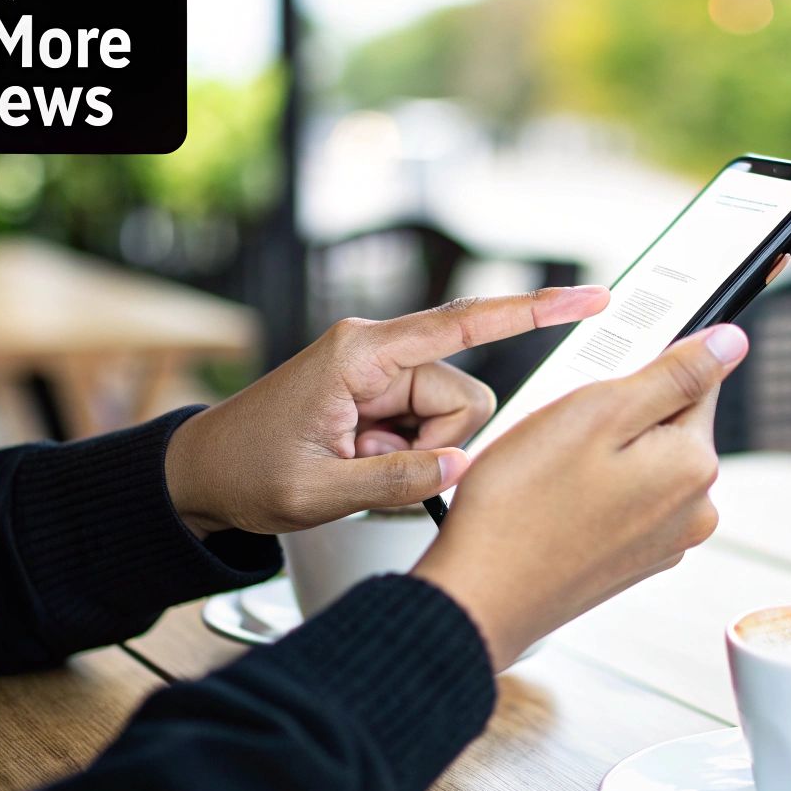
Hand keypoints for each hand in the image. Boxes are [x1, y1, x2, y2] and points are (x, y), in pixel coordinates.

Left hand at [165, 287, 608, 536]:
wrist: (203, 476)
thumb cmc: (245, 472)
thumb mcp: (319, 491)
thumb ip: (397, 479)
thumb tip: (460, 468)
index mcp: (363, 352)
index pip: (464, 323)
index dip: (531, 312)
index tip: (588, 298)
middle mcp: (379, 352)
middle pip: (464, 398)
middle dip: (437, 446)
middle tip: (374, 469)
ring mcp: (383, 374)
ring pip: (453, 419)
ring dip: (419, 455)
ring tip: (360, 467)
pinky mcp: (384, 395)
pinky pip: (431, 430)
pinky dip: (408, 457)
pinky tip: (363, 464)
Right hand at [414, 324, 748, 667]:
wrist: (479, 597)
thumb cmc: (523, 506)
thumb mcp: (599, 411)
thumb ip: (675, 374)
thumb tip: (731, 343)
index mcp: (694, 466)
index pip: (694, 382)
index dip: (639, 372)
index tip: (598, 387)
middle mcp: (694, 510)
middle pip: (666, 425)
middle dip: (617, 416)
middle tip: (562, 432)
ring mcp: (664, 541)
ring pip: (639, 463)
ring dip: (600, 454)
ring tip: (551, 470)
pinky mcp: (631, 560)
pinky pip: (620, 501)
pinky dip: (590, 491)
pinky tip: (551, 500)